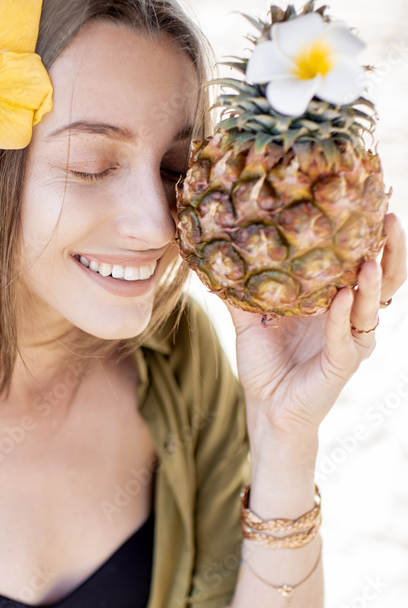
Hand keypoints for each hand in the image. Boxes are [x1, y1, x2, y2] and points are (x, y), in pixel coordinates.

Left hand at [225, 213, 405, 435]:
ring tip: (370, 257)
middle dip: (392, 249)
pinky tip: (339, 296)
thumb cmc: (265, 362)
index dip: (373, 234)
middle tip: (389, 217)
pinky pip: (346, 337)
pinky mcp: (343, 364)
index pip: (365, 261)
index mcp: (337, 301)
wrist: (265, 407)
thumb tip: (216, 249)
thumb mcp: (250, 317)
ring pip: (373, 306)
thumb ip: (240, 286)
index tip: (374, 200)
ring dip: (372, 281)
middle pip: (385, 278)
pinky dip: (342, 316)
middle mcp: (351, 317)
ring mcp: (351, 341)